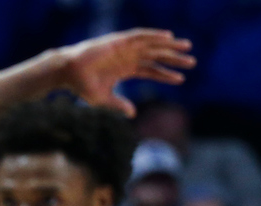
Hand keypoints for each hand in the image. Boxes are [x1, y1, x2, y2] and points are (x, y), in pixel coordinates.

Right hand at [57, 29, 194, 116]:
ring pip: (152, 45)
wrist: (68, 72)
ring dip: (170, 45)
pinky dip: (154, 35)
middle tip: (192, 61)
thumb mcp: (103, 99)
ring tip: (187, 46)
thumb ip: (119, 105)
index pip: (152, 70)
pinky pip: (140, 36)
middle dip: (174, 58)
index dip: (166, 74)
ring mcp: (124, 48)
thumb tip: (133, 114)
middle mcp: (128, 57)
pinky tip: (168, 36)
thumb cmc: (82, 86)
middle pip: (157, 56)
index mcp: (126, 69)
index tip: (181, 79)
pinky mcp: (118, 41)